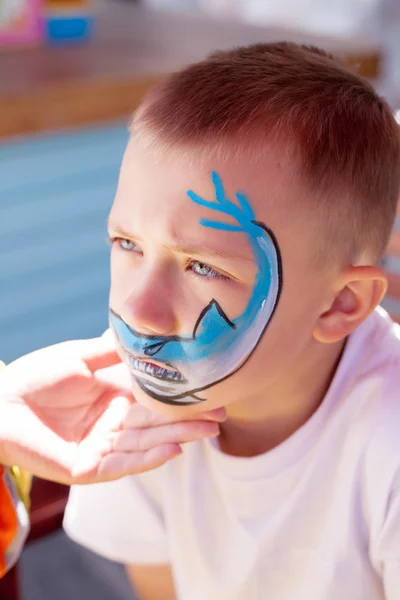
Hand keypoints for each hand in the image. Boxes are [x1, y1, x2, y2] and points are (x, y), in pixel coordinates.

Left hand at [0, 334, 223, 484]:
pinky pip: (123, 465)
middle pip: (158, 423)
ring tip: (208, 431)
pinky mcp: (88, 468)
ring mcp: (103, 446)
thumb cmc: (36, 377)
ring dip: (178, 438)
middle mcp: (114, 423)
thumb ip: (112, 350)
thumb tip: (142, 329)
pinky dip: (148, 458)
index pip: (156, 398)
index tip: (212, 392)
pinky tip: (173, 450)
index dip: (182, 397)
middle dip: (190, 420)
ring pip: (147, 443)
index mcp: (115, 397)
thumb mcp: (80, 357)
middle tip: (222, 416)